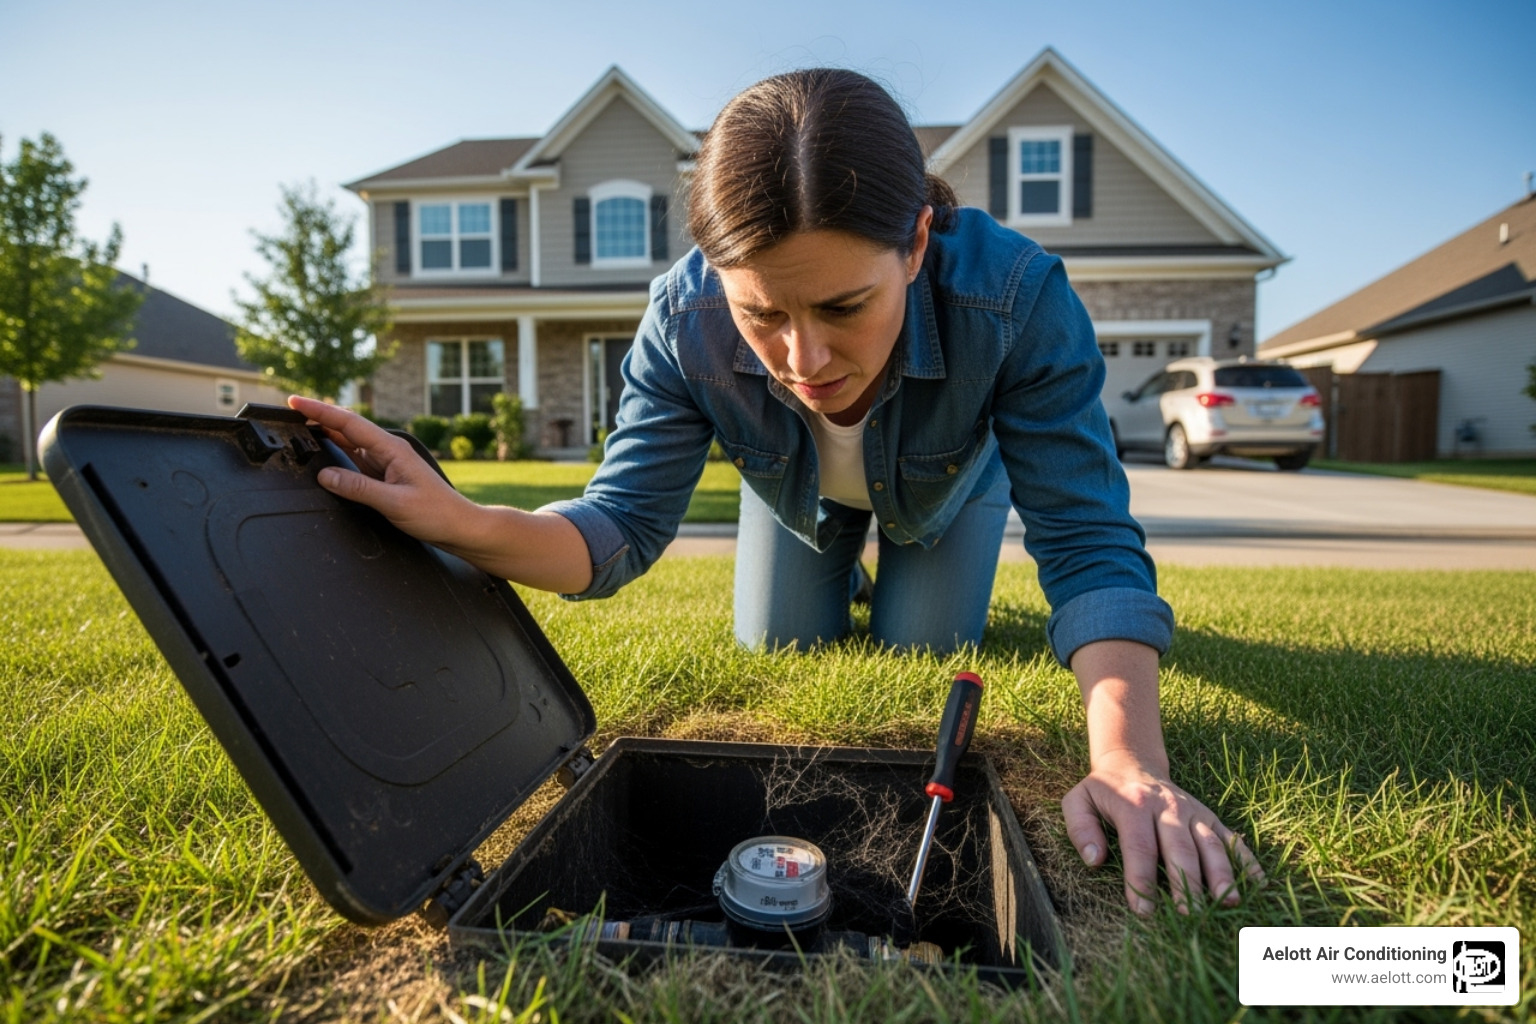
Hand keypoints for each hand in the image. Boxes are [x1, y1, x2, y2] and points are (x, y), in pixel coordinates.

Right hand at [286, 395, 472, 546]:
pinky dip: (337, 453)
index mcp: (391, 449)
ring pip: (350, 442)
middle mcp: (388, 451)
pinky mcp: (386, 476)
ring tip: (300, 427)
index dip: (320, 411)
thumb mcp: (394, 502)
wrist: (460, 527)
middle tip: (290, 412)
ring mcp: (387, 462)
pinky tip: (326, 453)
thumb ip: (358, 488)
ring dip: (326, 434)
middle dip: (319, 417)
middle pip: (347, 428)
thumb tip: (325, 475)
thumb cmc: (436, 513)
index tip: (295, 402)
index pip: (349, 423)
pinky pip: (356, 459)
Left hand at [1062, 749, 1262, 914]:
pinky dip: (1246, 860)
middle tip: (1188, 913)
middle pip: (1180, 848)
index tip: (1143, 911)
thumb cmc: (1104, 792)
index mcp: (1134, 805)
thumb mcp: (1078, 801)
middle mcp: (1168, 807)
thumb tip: (1094, 859)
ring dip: (1220, 873)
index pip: (1140, 846)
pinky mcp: (1209, 816)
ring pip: (1210, 843)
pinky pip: (1230, 838)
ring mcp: (1193, 811)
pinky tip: (1258, 883)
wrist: (1132, 763)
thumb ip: (1080, 829)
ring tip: (1227, 902)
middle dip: (1185, 882)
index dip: (1141, 879)